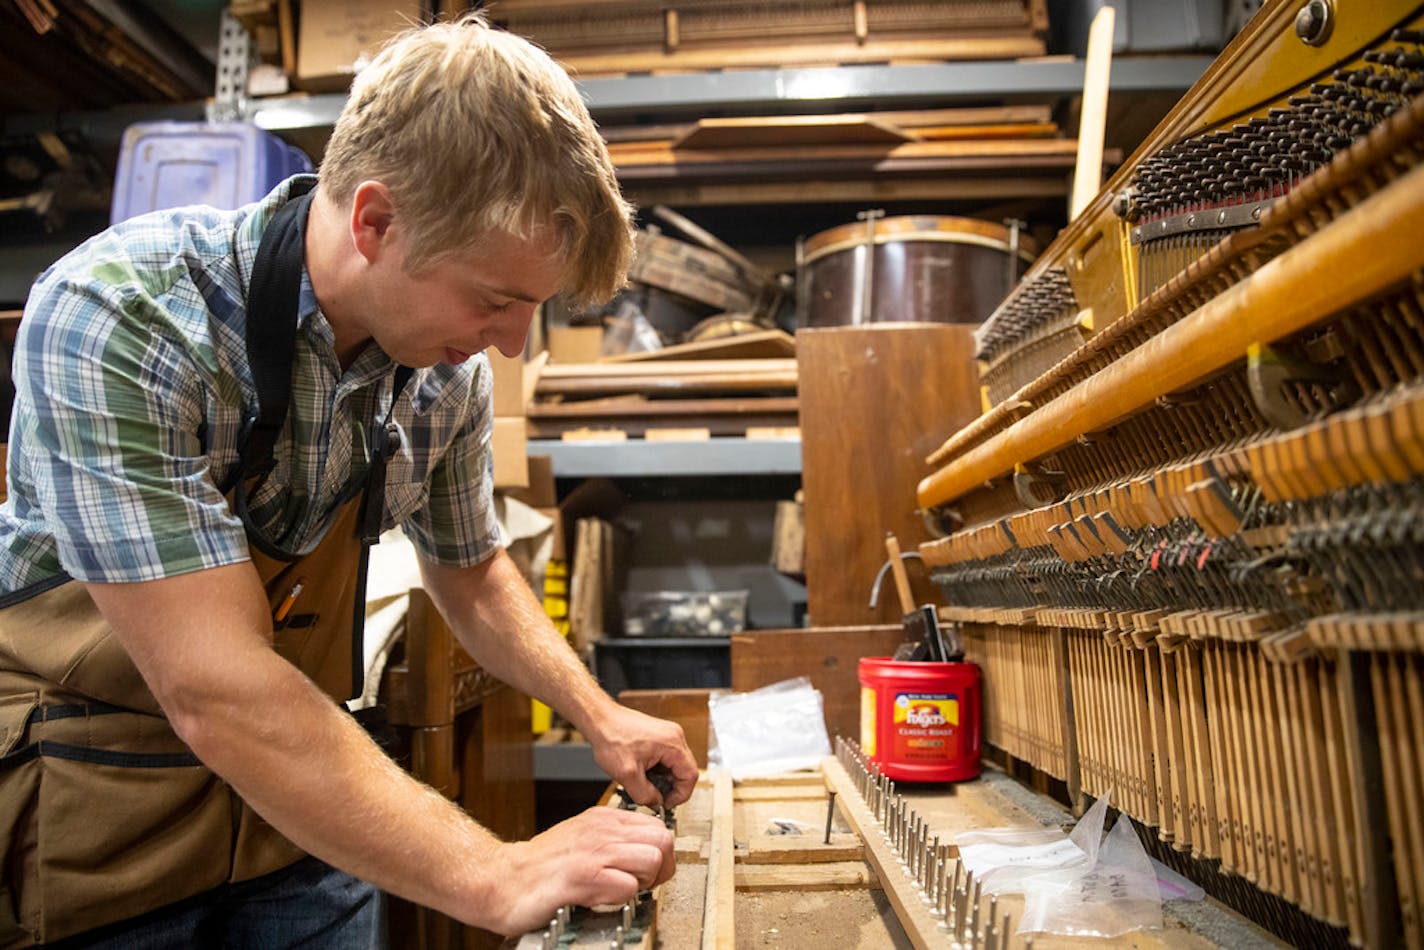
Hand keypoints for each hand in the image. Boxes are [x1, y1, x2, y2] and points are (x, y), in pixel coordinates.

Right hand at [480, 807, 674, 934]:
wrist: (501, 879)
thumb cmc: (540, 866)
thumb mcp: (582, 839)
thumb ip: (612, 840)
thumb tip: (644, 852)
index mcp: (604, 819)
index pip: (658, 826)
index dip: (658, 852)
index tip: (645, 870)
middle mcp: (602, 830)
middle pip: (663, 840)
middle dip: (661, 867)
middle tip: (640, 883)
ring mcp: (594, 851)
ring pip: (652, 859)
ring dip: (643, 882)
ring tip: (620, 890)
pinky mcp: (584, 877)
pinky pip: (628, 887)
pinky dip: (621, 899)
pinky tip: (601, 899)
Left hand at [584, 704, 697, 807]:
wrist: (599, 720)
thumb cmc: (611, 737)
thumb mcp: (627, 775)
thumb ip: (645, 795)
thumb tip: (656, 804)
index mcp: (672, 744)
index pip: (690, 775)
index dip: (680, 795)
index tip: (666, 804)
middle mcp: (674, 737)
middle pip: (683, 771)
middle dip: (669, 787)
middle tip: (654, 797)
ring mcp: (666, 735)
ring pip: (673, 766)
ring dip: (661, 779)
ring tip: (642, 784)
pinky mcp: (658, 736)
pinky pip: (664, 759)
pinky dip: (656, 770)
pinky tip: (640, 774)